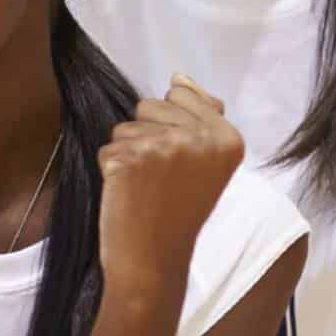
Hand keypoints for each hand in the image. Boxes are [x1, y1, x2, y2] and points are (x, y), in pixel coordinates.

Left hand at [97, 75, 242, 291]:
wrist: (155, 259)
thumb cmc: (178, 211)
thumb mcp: (206, 163)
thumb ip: (200, 116)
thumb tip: (180, 77)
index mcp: (229, 138)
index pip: (181, 93)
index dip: (171, 124)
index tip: (182, 161)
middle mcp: (201, 139)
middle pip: (150, 104)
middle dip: (147, 134)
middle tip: (161, 177)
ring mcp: (166, 147)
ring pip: (125, 126)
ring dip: (127, 153)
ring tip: (146, 186)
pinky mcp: (131, 159)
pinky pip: (107, 147)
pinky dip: (110, 169)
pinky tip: (129, 194)